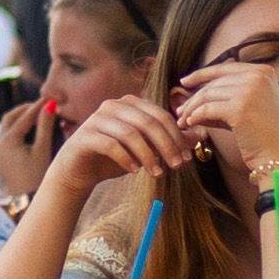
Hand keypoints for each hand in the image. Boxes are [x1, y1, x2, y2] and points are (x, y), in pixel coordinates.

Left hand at [0, 98, 57, 208]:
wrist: (27, 200)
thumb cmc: (37, 177)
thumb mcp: (43, 150)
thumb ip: (45, 126)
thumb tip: (49, 105)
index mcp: (8, 140)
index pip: (25, 116)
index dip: (38, 106)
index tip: (50, 98)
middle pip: (11, 116)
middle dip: (26, 109)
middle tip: (41, 104)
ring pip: (7, 125)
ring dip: (20, 117)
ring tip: (37, 113)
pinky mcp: (1, 156)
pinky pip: (7, 134)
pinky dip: (17, 127)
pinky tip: (30, 128)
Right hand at [49, 93, 191, 203]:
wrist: (78, 171)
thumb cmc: (114, 158)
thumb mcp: (146, 150)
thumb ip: (169, 141)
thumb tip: (200, 136)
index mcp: (130, 104)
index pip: (160, 115)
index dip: (176, 135)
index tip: (186, 157)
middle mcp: (113, 106)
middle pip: (147, 122)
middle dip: (166, 145)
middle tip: (177, 166)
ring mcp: (97, 119)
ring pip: (130, 133)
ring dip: (148, 155)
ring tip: (157, 173)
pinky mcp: (85, 136)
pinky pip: (110, 145)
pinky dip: (126, 158)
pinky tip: (134, 171)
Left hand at [173, 50, 278, 172]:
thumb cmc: (265, 136)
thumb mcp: (248, 108)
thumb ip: (226, 97)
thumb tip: (193, 96)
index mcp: (263, 72)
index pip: (225, 68)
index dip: (202, 74)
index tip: (185, 81)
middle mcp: (258, 77)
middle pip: (214, 83)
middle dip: (194, 97)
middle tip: (180, 111)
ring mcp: (250, 90)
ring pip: (207, 95)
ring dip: (191, 108)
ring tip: (182, 120)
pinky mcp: (239, 108)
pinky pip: (207, 109)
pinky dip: (195, 116)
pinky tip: (189, 124)